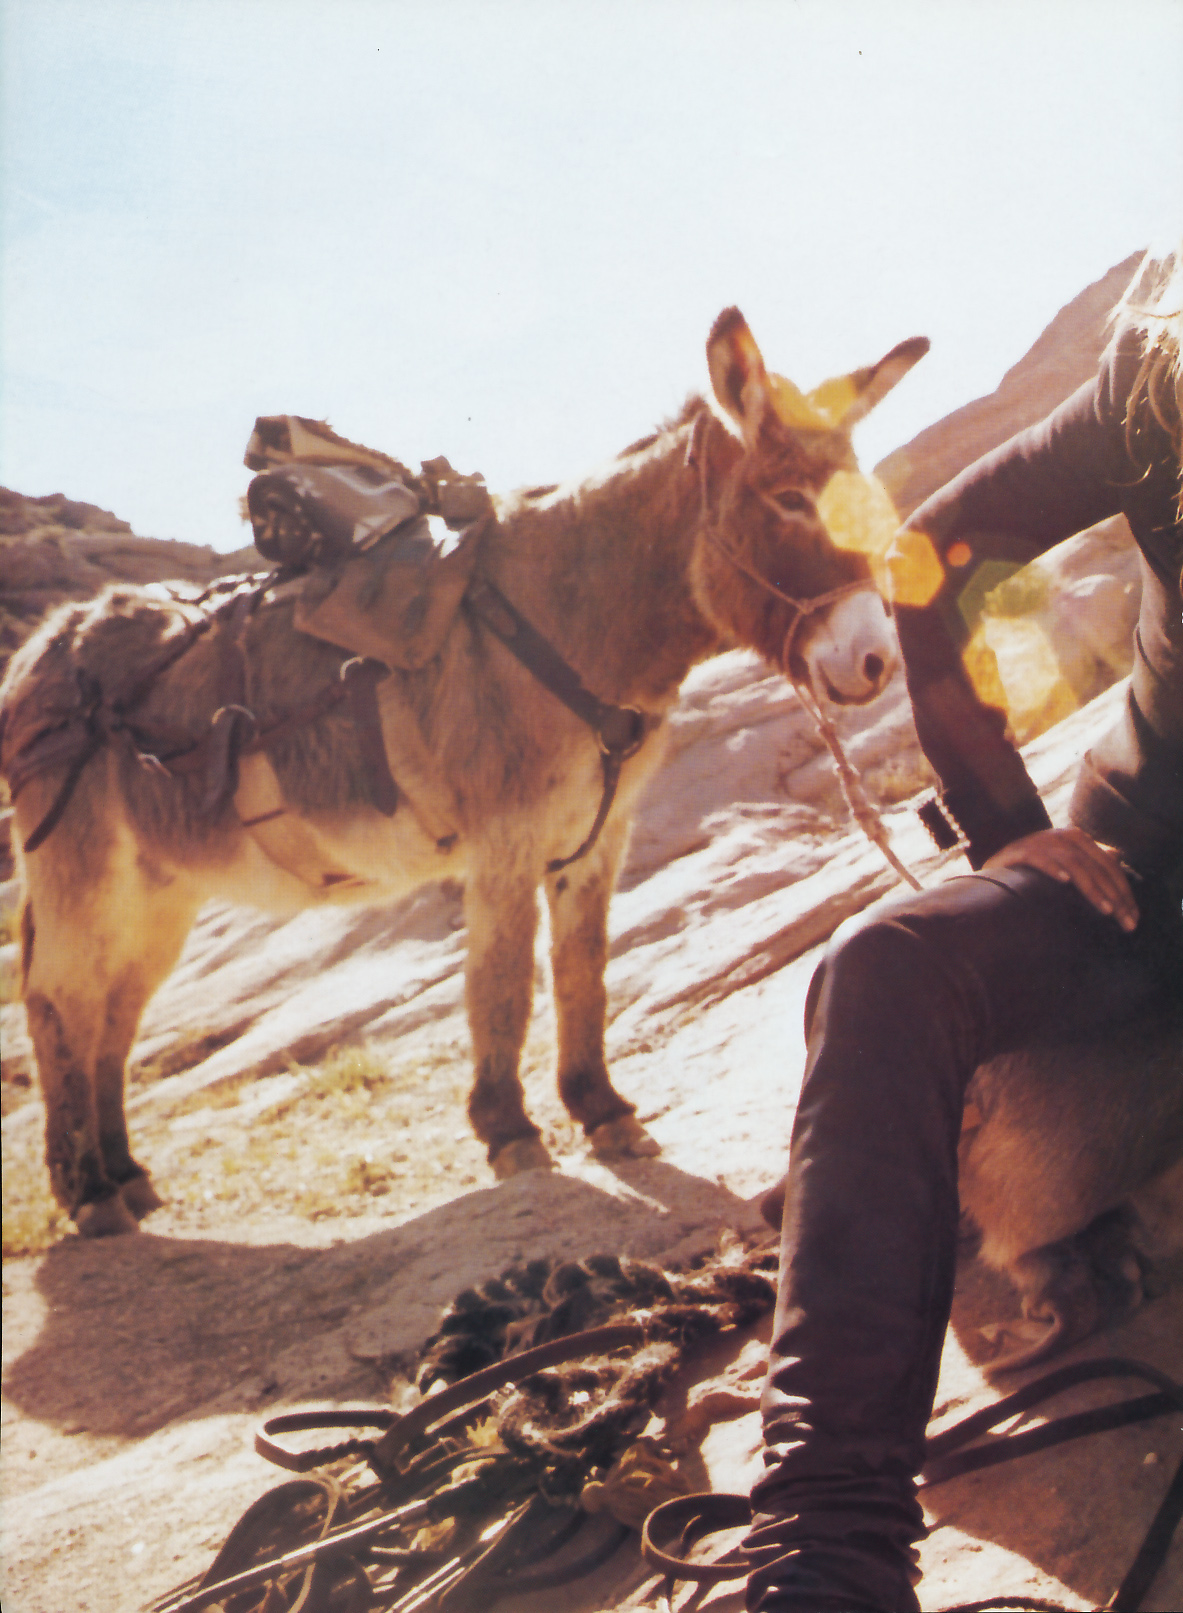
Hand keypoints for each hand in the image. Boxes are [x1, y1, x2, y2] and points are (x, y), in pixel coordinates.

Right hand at [984, 827, 1138, 930]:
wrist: (995, 868)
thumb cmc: (1035, 872)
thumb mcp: (1066, 864)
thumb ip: (1089, 861)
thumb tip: (1117, 856)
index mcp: (1078, 838)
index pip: (1109, 866)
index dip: (1124, 892)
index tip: (1133, 919)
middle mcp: (1062, 836)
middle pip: (1097, 866)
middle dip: (1115, 896)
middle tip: (1126, 923)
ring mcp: (1040, 841)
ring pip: (1075, 864)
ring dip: (1093, 888)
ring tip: (1106, 910)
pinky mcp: (1018, 851)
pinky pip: (1039, 859)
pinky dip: (1053, 868)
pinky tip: (1065, 881)